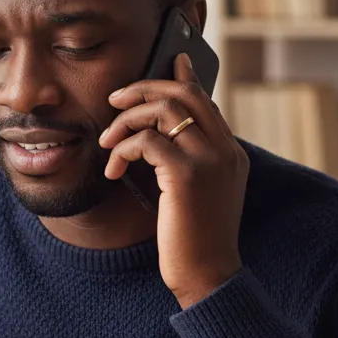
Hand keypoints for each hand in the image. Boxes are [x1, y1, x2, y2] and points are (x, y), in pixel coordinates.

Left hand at [99, 53, 248, 308]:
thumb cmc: (194, 242)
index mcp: (230, 153)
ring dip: (126, 121)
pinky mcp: (187, 175)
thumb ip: (186, 164)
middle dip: (143, 89)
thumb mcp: (195, 196)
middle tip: (114, 100)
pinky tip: (114, 169)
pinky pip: (147, 140)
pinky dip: (123, 149)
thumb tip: (156, 142)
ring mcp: (210, 159)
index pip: (205, 101)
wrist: (208, 276)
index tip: (168, 61)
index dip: (182, 78)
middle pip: (183, 94)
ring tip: (108, 143)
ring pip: (163, 110)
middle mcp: (225, 149)